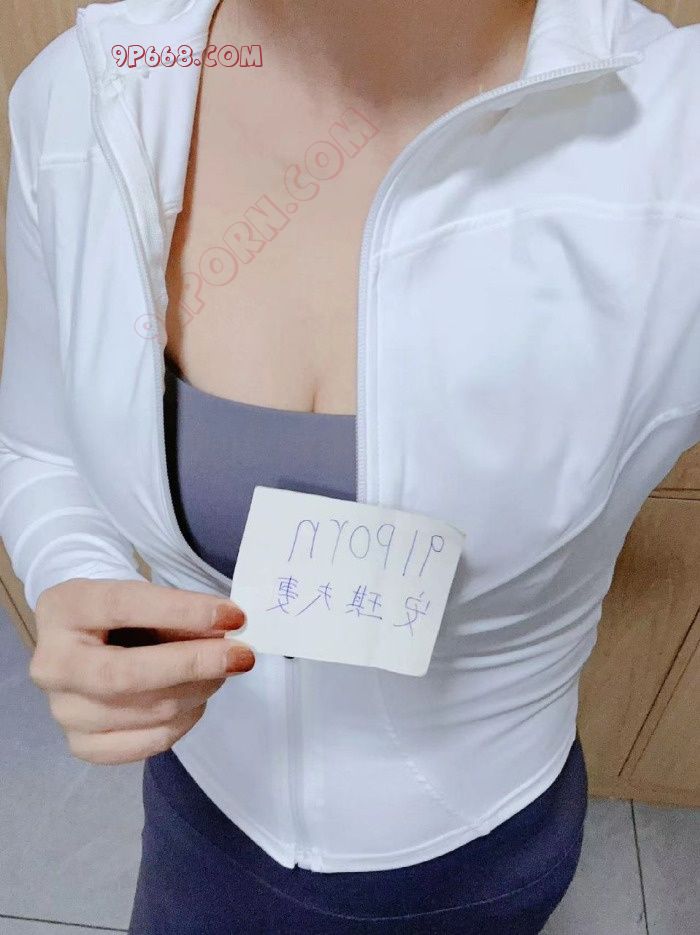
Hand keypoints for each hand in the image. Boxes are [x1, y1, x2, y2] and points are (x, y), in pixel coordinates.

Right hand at [30, 578, 253, 764]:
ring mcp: (62, 711)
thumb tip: (229, 629)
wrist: (90, 640)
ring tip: (221, 671)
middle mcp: (52, 664)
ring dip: (199, 690)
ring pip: (146, 711)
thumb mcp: (147, 596)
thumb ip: (181, 611)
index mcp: (63, 609)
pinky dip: (184, 722)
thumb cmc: (125, 613)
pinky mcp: (82, 745)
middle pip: (127, 674)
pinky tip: (196, 699)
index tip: (233, 616)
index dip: (183, 611)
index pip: (124, 606)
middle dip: (194, 664)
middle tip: (242, 655)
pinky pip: (147, 743)